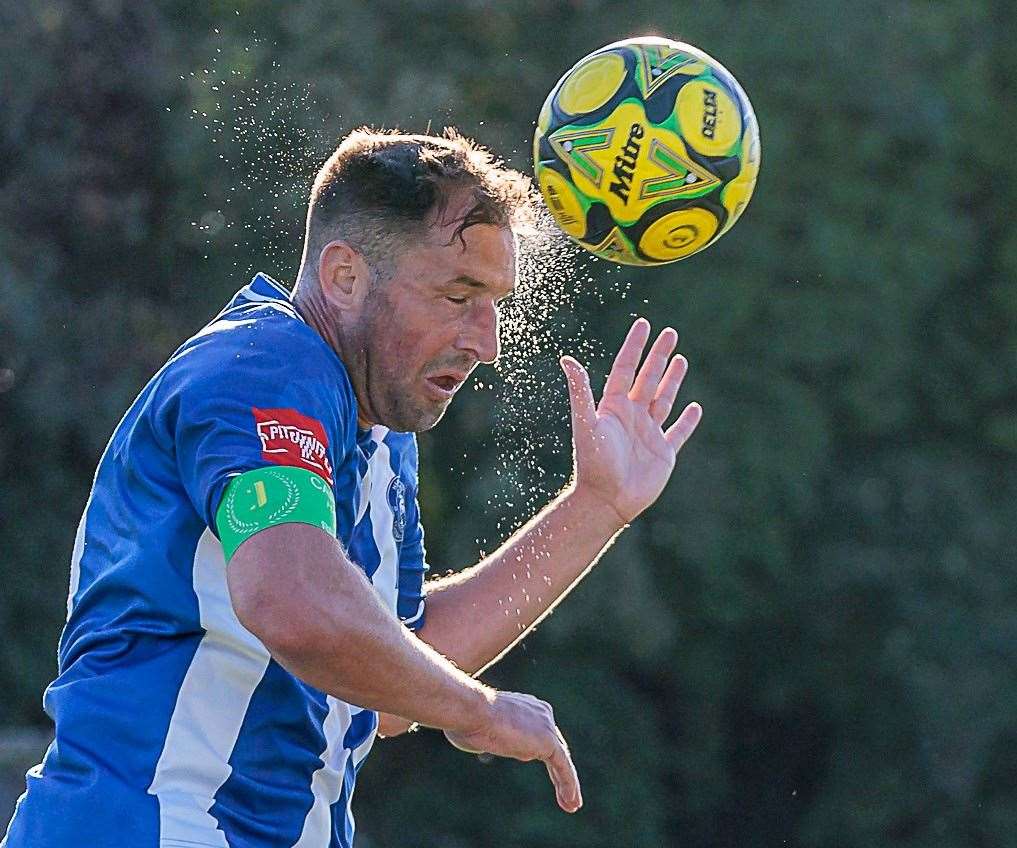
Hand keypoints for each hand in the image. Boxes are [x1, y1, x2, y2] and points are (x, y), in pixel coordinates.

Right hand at [444, 690, 581, 812]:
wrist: (470, 711)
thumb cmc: (465, 720)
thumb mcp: (475, 731)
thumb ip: (483, 736)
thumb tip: (481, 743)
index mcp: (523, 706)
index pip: (535, 731)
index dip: (535, 750)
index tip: (532, 763)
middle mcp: (539, 712)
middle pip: (553, 745)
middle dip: (559, 769)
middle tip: (564, 792)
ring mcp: (546, 725)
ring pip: (561, 759)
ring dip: (566, 783)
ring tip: (571, 805)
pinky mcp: (548, 740)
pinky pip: (563, 766)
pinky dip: (568, 784)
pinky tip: (571, 803)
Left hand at [561, 318, 701, 524]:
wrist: (606, 500)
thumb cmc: (593, 463)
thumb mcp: (586, 423)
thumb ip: (580, 391)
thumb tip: (566, 359)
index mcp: (613, 406)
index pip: (626, 368)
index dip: (635, 346)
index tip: (644, 324)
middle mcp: (631, 416)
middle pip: (648, 378)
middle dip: (659, 356)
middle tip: (670, 333)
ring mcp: (649, 434)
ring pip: (664, 399)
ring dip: (672, 380)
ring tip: (681, 359)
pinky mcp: (663, 453)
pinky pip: (679, 432)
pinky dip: (688, 421)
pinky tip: (695, 408)